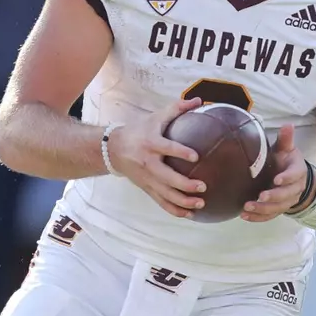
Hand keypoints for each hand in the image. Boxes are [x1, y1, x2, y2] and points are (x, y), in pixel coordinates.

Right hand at [106, 99, 207, 218]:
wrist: (113, 149)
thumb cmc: (139, 131)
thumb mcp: (155, 117)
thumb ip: (177, 109)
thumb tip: (199, 100)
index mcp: (151, 144)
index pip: (167, 148)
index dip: (181, 152)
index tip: (196, 156)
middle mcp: (148, 163)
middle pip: (167, 178)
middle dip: (185, 185)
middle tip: (203, 187)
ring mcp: (147, 179)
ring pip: (165, 194)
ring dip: (183, 202)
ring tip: (201, 204)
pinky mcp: (147, 188)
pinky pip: (162, 203)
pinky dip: (175, 210)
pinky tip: (190, 214)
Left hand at [241, 125, 307, 222]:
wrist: (293, 179)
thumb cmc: (286, 161)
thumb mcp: (286, 149)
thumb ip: (285, 140)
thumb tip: (288, 125)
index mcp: (297, 171)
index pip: (294, 175)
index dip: (287, 178)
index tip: (277, 180)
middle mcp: (294, 188)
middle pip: (286, 195)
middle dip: (273, 197)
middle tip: (260, 197)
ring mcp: (287, 201)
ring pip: (277, 208)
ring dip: (263, 209)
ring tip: (247, 208)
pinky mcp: (278, 209)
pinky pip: (269, 216)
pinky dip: (258, 218)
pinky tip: (244, 216)